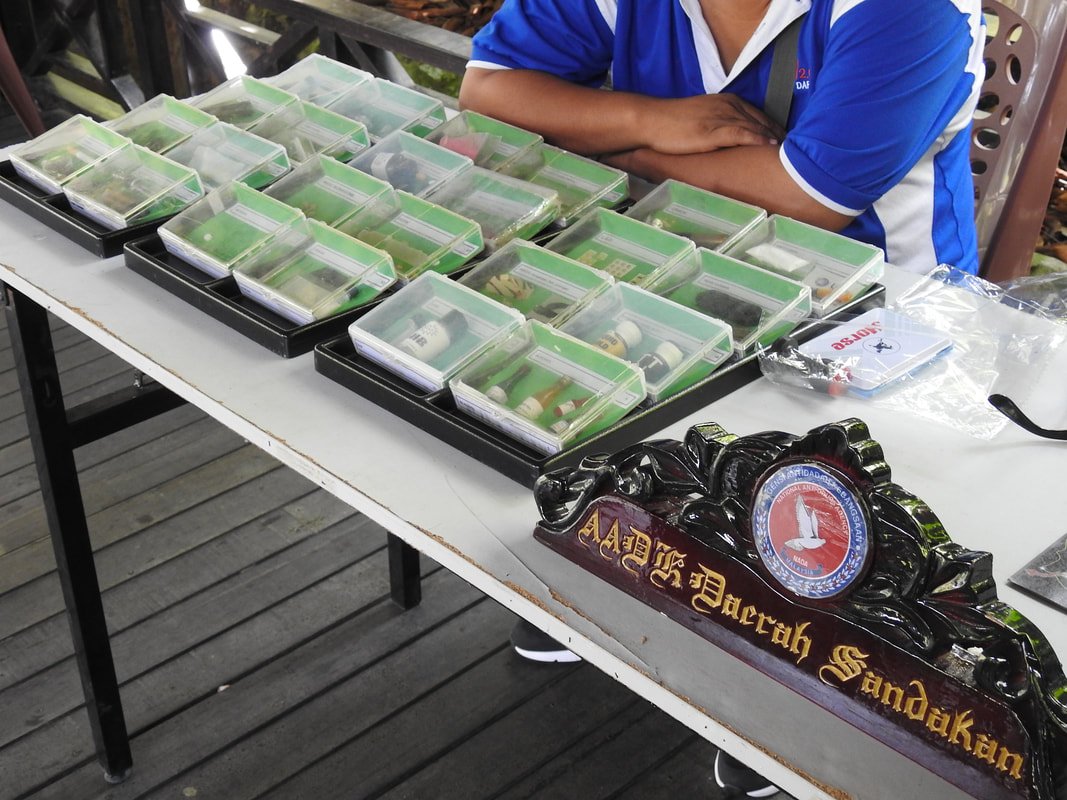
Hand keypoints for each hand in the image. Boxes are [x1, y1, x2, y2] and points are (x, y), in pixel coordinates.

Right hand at [640, 93, 783, 153]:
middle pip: (761, 119)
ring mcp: (721, 117)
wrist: (652, 120)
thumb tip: (727, 138)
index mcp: (725, 101)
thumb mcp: (700, 119)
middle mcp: (727, 106)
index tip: (784, 139)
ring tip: (789, 150)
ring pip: (755, 125)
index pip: (757, 114)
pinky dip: (757, 138)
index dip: (772, 127)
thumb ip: (717, 124)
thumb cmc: (671, 122)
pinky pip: (742, 133)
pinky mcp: (713, 130)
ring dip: (774, 136)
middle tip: (794, 147)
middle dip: (778, 132)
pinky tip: (769, 145)